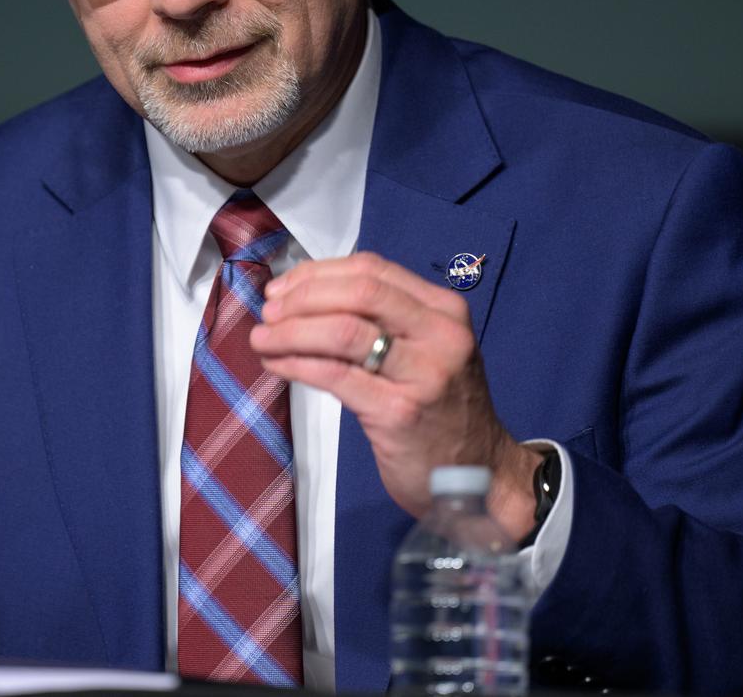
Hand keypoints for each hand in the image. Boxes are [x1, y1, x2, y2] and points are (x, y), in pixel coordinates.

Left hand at [254, 251, 541, 533]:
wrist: (480, 472)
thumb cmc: (442, 407)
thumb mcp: (427, 349)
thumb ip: (383, 320)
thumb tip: (304, 296)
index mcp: (443, 308)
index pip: (373, 269)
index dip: (319, 273)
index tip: (284, 287)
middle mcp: (439, 333)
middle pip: (358, 292)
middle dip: (303, 296)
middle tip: (269, 311)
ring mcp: (423, 373)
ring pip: (343, 331)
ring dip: (291, 331)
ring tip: (261, 338)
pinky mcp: (399, 412)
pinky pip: (336, 376)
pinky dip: (297, 364)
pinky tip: (275, 365)